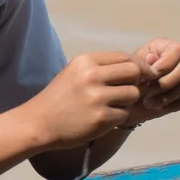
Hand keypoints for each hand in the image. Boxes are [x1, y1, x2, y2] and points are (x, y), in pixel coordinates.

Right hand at [27, 51, 143, 152]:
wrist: (38, 123)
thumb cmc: (60, 97)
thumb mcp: (76, 72)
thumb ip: (103, 67)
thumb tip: (141, 67)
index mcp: (86, 61)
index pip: (125, 56)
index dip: (135, 66)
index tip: (135, 76)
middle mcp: (92, 76)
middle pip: (134, 72)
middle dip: (134, 82)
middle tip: (121, 92)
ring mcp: (97, 98)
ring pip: (133, 94)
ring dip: (126, 102)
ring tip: (108, 106)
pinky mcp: (101, 118)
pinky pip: (125, 114)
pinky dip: (117, 117)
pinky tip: (101, 118)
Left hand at [125, 39, 179, 122]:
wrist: (126, 97)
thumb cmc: (128, 77)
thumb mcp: (130, 67)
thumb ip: (140, 61)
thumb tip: (152, 58)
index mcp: (167, 46)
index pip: (178, 50)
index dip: (164, 65)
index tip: (148, 76)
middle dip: (166, 82)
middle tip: (147, 91)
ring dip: (165, 96)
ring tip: (146, 102)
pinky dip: (171, 104)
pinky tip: (155, 106)